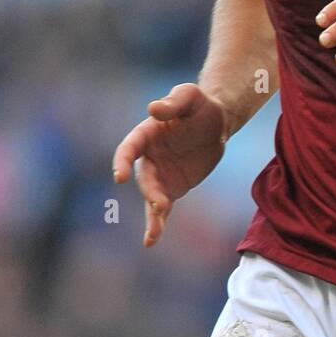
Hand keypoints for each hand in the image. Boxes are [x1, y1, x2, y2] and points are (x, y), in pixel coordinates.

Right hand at [112, 83, 229, 246]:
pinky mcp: (172, 188)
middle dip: (150, 191)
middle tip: (161, 203)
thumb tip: (153, 108)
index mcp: (146, 134)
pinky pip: (163, 207)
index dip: (122, 161)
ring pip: (150, 197)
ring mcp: (159, 175)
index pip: (129, 148)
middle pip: (144, 177)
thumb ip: (173, 101)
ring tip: (153, 235)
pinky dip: (158, 223)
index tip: (120, 176)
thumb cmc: (199, 105)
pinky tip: (151, 240)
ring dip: (152, 215)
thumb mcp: (189, 96)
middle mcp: (148, 157)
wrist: (215, 122)